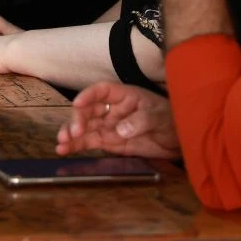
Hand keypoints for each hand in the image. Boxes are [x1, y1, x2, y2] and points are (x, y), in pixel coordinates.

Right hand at [56, 81, 180, 159]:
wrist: (179, 140)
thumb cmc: (171, 120)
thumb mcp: (160, 117)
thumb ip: (141, 120)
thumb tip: (120, 129)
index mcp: (124, 96)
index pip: (101, 91)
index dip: (88, 95)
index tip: (78, 104)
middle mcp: (112, 109)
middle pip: (88, 110)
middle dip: (77, 119)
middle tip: (74, 132)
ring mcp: (109, 126)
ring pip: (85, 127)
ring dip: (71, 133)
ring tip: (61, 143)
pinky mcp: (109, 142)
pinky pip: (89, 142)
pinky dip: (76, 145)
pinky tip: (63, 150)